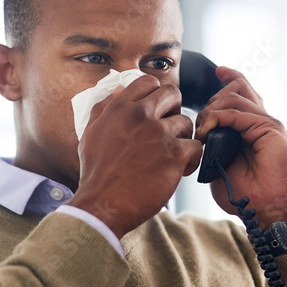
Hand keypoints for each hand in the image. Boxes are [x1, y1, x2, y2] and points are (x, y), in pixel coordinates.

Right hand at [68, 74, 202, 239]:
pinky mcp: (174, 154)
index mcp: (120, 108)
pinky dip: (191, 159)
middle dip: (174, 110)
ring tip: (172, 155)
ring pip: (186, 122)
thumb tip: (118, 90)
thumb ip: (104, 109)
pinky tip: (180, 169)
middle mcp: (140, 115)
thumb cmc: (96, 173)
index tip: (156, 111)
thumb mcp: (90, 133)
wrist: (102, 204)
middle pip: (173, 94)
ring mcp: (159, 133)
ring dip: (183, 138)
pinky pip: (196, 146)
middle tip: (169, 130)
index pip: (148, 82)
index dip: (156, 95)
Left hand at [194, 66, 286, 226]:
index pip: (239, 94)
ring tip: (203, 131)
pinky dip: (220, 116)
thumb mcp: (219, 169)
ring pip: (234, 96)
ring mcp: (265, 123)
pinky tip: (210, 130)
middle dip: (210, 100)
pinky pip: (239, 111)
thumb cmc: (247, 195)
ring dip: (212, 109)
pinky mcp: (270, 128)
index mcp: (249, 129)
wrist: (270, 209)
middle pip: (237, 88)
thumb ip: (212, 149)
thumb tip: (199, 138)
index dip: (226, 81)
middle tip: (200, 125)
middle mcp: (259, 122)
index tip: (216, 73)